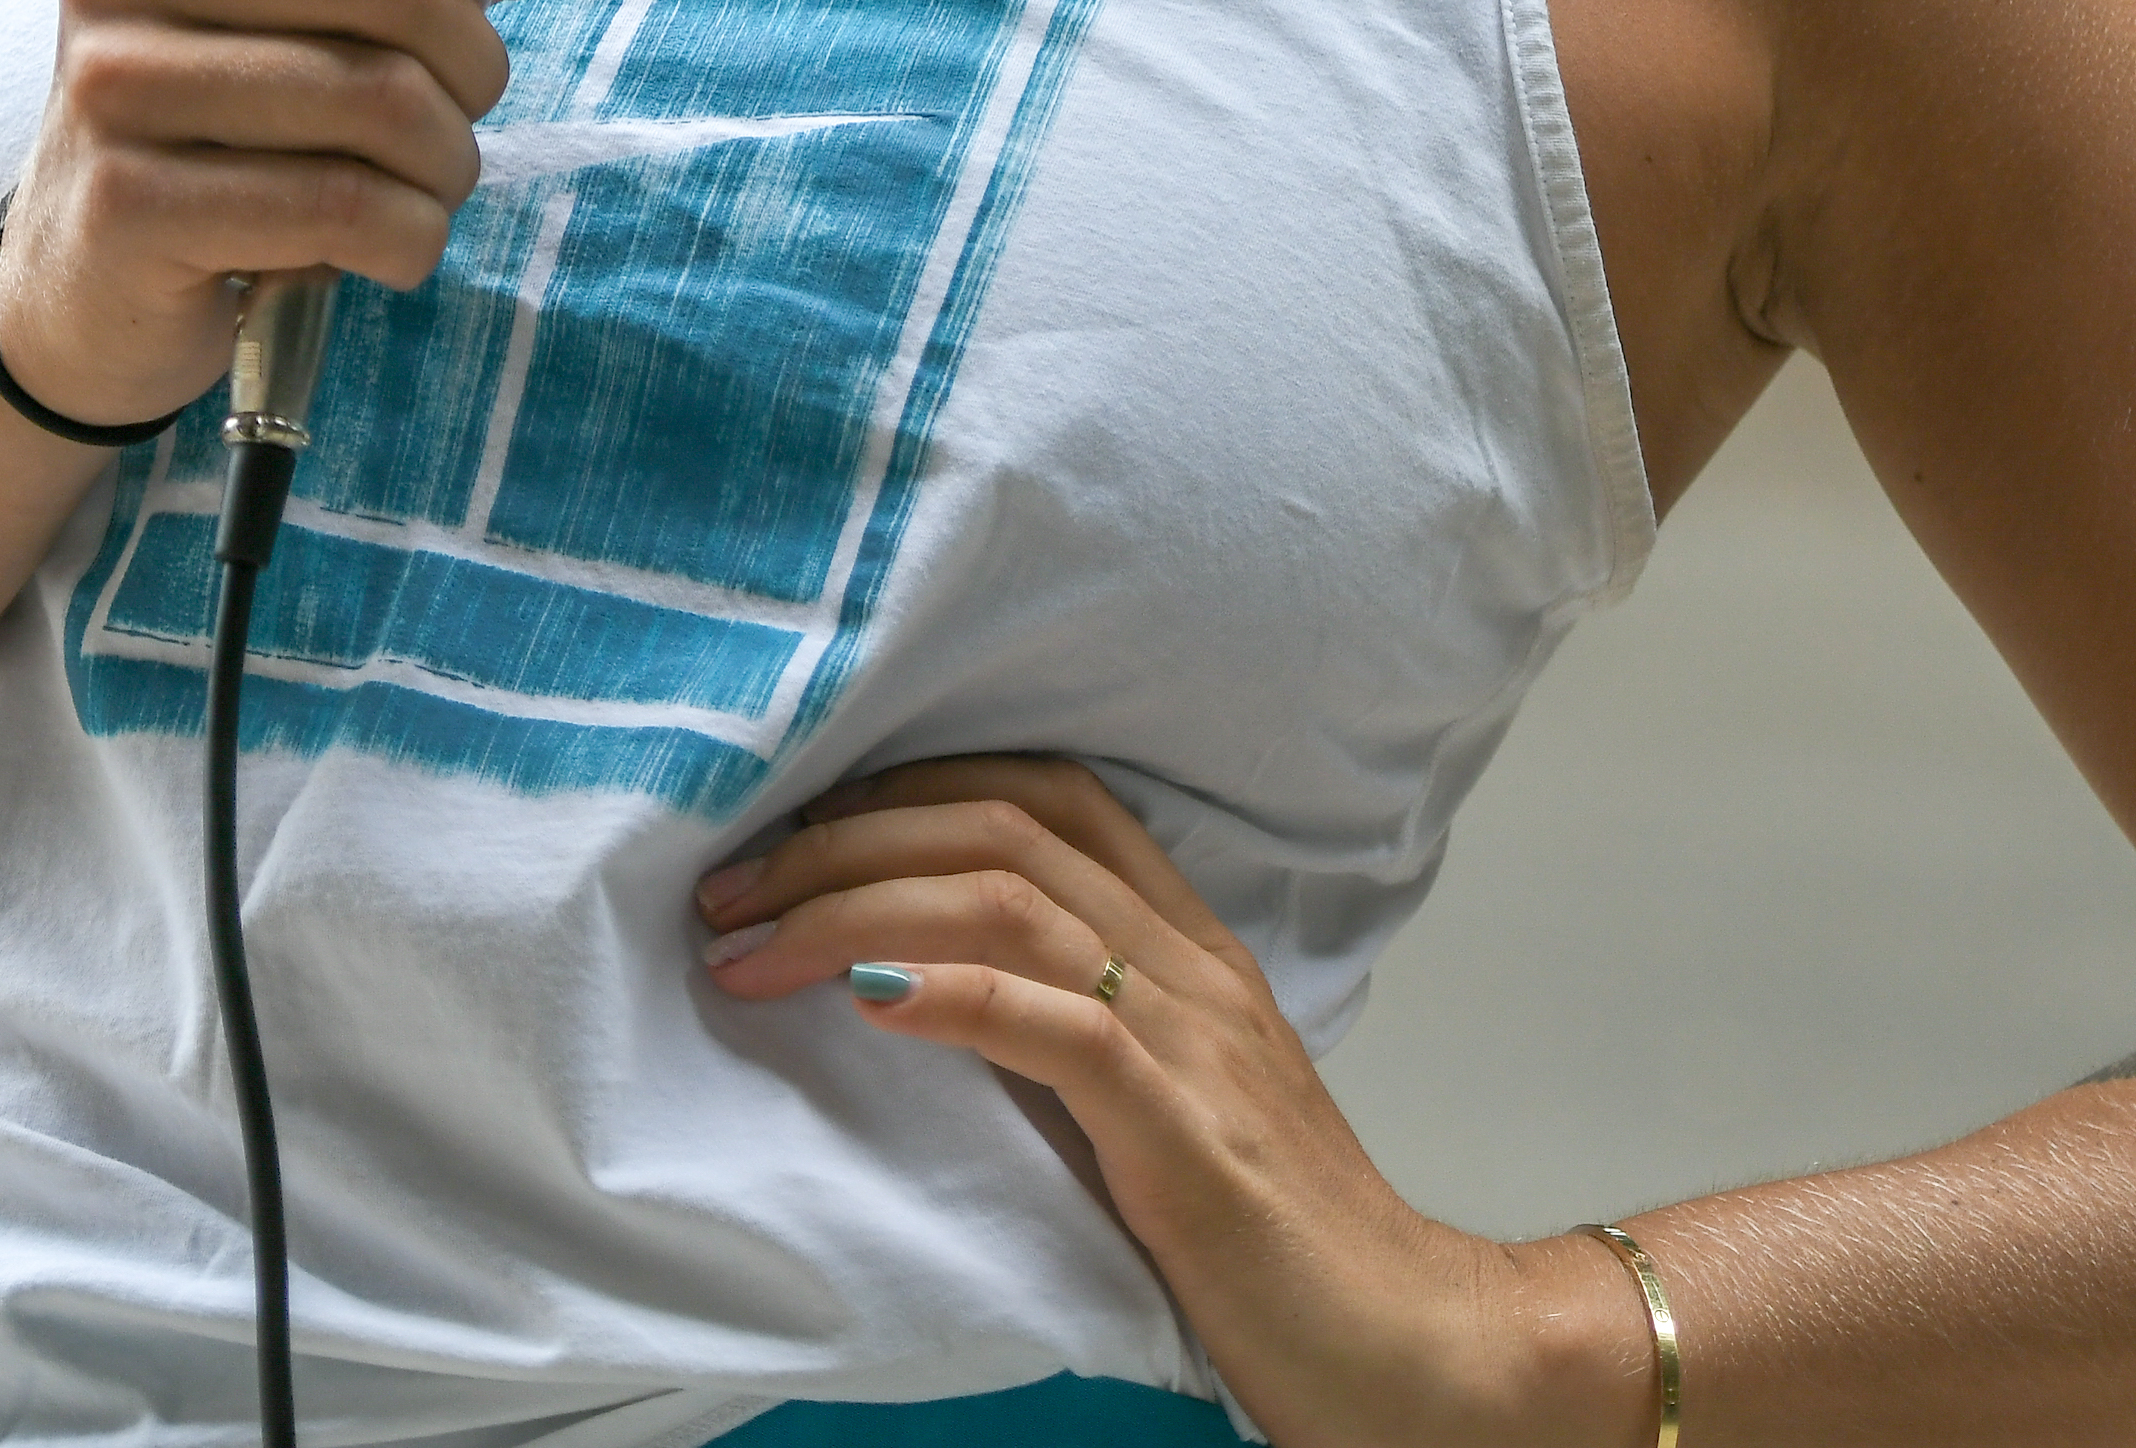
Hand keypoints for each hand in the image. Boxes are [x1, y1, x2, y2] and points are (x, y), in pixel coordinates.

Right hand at [0, 0, 614, 434]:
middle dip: (472, 60)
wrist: (87, 276)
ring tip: (428, 179)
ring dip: (447, 162)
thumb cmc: (235, 114)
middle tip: (462, 104)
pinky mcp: (126, 202)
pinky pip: (341, 208)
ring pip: (379, 99)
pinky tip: (388, 246)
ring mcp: (111, 80)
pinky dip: (408, 239)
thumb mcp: (326, 8)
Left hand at [696, 757, 1643, 1447]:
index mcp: (1190, 951)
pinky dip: (953, 994)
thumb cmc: (1277, 1244)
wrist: (1409, 1348)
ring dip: (855, 908)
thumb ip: (1073, 1032)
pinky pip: (1062, 1028)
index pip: (1046, 796)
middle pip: (1004, 828)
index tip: (790, 834)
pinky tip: (869, 1000)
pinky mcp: (1186, 1136)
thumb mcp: (1165, 1105)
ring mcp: (1195, 1043)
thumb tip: (920, 989)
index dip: (907, 788)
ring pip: (1011, 902)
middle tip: (726, 896)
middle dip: (844, 840)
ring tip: (750, 952)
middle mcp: (1193, 970)